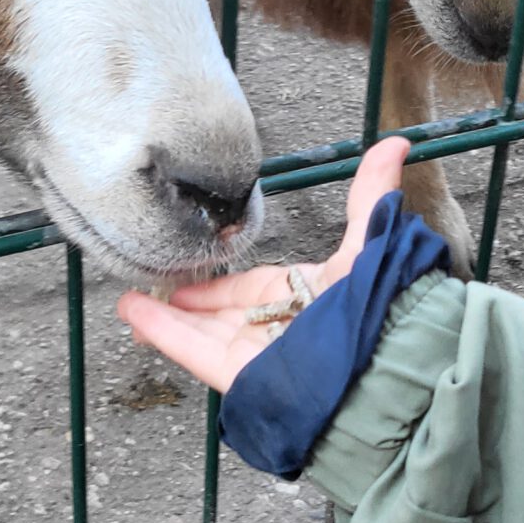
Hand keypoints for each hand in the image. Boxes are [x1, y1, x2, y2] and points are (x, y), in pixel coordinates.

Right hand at [117, 137, 409, 393]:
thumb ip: (371, 196)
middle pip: (221, 314)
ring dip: (163, 317)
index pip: (252, 288)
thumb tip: (396, 144)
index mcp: (303, 299)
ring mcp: (257, 356)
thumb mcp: (370, 242)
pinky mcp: (240, 378)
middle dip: (186, 302)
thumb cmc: (377, 308)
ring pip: (201, 333)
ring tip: (127, 301)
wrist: (380, 369)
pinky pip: (195, 352)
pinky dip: (164, 333)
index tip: (189, 274)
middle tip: (152, 286)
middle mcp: (279, 329)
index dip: (219, 283)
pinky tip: (134, 314)